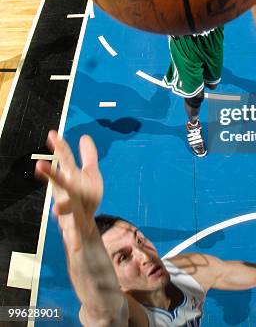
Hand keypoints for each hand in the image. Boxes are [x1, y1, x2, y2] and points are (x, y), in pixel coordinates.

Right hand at [35, 131, 102, 250]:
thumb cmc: (85, 197)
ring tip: (56, 210)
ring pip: (64, 208)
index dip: (59, 147)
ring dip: (60, 208)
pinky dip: (75, 240)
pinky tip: (77, 247)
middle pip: (58, 182)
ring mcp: (70, 210)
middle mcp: (67, 193)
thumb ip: (88, 155)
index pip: (65, 160)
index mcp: (71, 178)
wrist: (83, 226)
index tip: (52, 133)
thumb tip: (84, 136)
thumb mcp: (91, 174)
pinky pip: (74, 234)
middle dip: (51, 174)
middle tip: (40, 165)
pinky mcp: (75, 227)